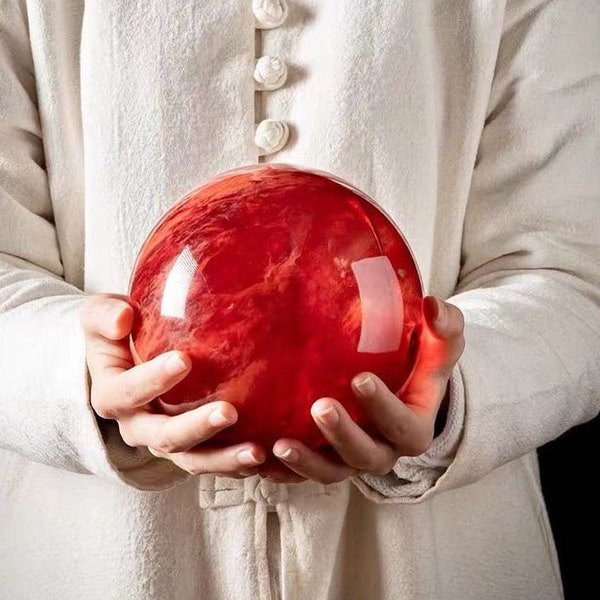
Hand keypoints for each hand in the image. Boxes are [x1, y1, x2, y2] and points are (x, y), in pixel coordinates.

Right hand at [80, 294, 265, 476]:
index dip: (153, 379)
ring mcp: (163, 442)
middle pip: (164, 436)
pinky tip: (264, 458)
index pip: (128, 392)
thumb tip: (122, 317)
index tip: (184, 360)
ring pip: (192, 460)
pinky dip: (236, 465)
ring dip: (223, 459)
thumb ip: (104, 314)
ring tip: (257, 452)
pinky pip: (212, 463)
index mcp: (112, 395)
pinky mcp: (189, 448)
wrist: (125, 362)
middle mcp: (136, 426)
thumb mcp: (99, 316)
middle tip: (229, 411)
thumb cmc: (117, 334)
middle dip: (197, 427)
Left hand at [269, 296, 464, 483]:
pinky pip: (303, 475)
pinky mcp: (324, 461)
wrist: (401, 395)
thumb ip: (444, 328)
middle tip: (320, 407)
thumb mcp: (439, 347)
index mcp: (412, 428)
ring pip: (331, 472)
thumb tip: (432, 304)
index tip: (361, 379)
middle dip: (342, 434)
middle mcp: (382, 451)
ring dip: (306, 462)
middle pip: (363, 455)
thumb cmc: (417, 368)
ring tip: (279, 444)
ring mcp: (350, 461)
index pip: (402, 425)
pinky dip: (281, 471)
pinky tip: (257, 456)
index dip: (383, 407)